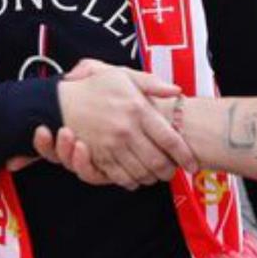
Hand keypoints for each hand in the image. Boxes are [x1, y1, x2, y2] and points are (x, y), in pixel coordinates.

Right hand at [51, 63, 192, 189]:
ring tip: (159, 175)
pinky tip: (138, 178)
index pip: (169, 139)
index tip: (193, 164)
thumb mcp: (125, 76)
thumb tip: (177, 91)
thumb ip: (152, 83)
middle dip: (170, 171)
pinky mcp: (98, 156)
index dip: (185, 155)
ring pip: (141, 172)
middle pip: (158, 161)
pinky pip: (120, 177)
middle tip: (174, 172)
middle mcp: (126, 130)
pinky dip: (133, 181)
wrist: (62, 99)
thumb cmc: (97, 87)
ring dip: (153, 178)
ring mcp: (112, 145)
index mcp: (138, 109)